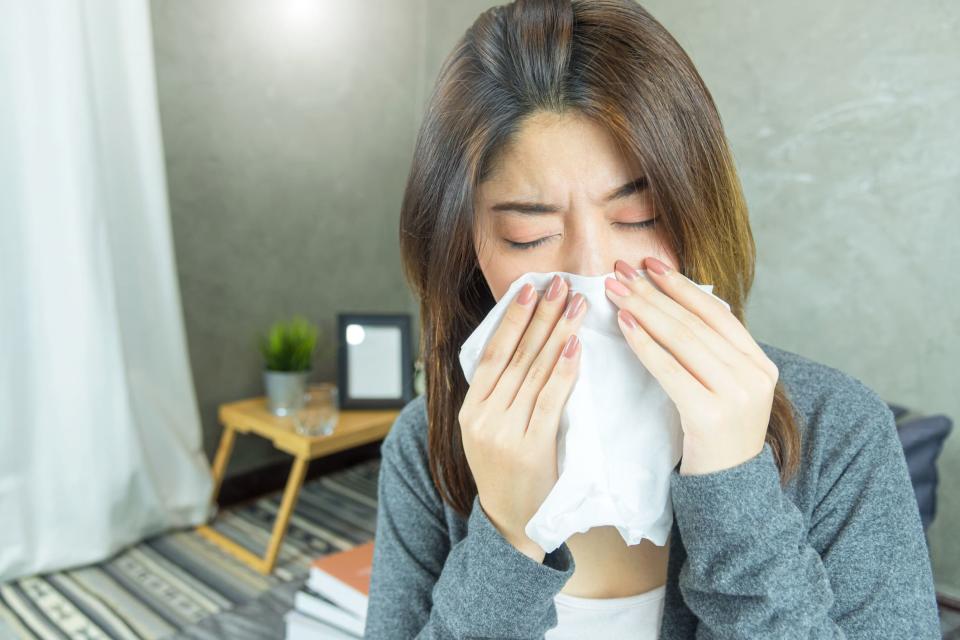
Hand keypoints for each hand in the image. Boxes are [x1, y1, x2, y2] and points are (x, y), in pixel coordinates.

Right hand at [459, 274, 586, 559]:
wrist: (511, 523)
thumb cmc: (509, 471)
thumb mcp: (489, 430)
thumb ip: (501, 393)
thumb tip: (525, 343)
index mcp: (470, 408)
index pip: (492, 352)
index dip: (511, 318)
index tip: (530, 287)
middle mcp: (482, 416)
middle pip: (514, 355)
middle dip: (540, 315)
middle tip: (560, 282)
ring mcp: (503, 432)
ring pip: (532, 372)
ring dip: (556, 332)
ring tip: (575, 304)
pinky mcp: (528, 448)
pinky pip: (549, 401)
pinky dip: (562, 371)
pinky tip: (574, 346)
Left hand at [604, 257, 777, 475]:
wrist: (728, 494)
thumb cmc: (715, 438)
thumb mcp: (724, 390)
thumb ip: (710, 354)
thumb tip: (673, 304)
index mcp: (761, 364)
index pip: (717, 313)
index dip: (681, 286)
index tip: (649, 263)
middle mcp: (755, 375)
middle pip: (695, 322)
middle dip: (653, 292)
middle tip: (620, 271)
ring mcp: (737, 395)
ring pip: (682, 340)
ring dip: (644, 309)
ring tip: (615, 290)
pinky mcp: (711, 414)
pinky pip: (670, 369)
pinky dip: (645, 343)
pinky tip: (624, 324)